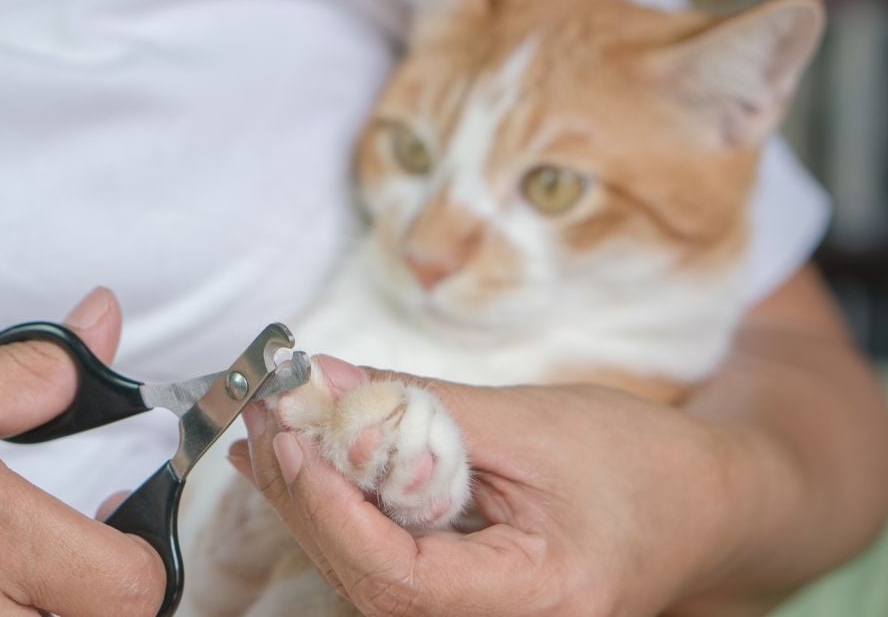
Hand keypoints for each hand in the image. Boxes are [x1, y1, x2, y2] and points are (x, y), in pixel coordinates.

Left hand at [230, 357, 773, 615]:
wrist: (707, 505)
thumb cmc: (644, 464)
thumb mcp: (531, 422)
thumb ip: (420, 404)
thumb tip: (323, 380)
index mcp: (537, 601)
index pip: (401, 578)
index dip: (334, 512)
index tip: (292, 444)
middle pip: (371, 582)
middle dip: (308, 501)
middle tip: (266, 423)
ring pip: (371, 579)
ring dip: (315, 507)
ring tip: (271, 440)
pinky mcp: (470, 605)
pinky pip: (391, 569)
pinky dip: (348, 516)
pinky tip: (315, 471)